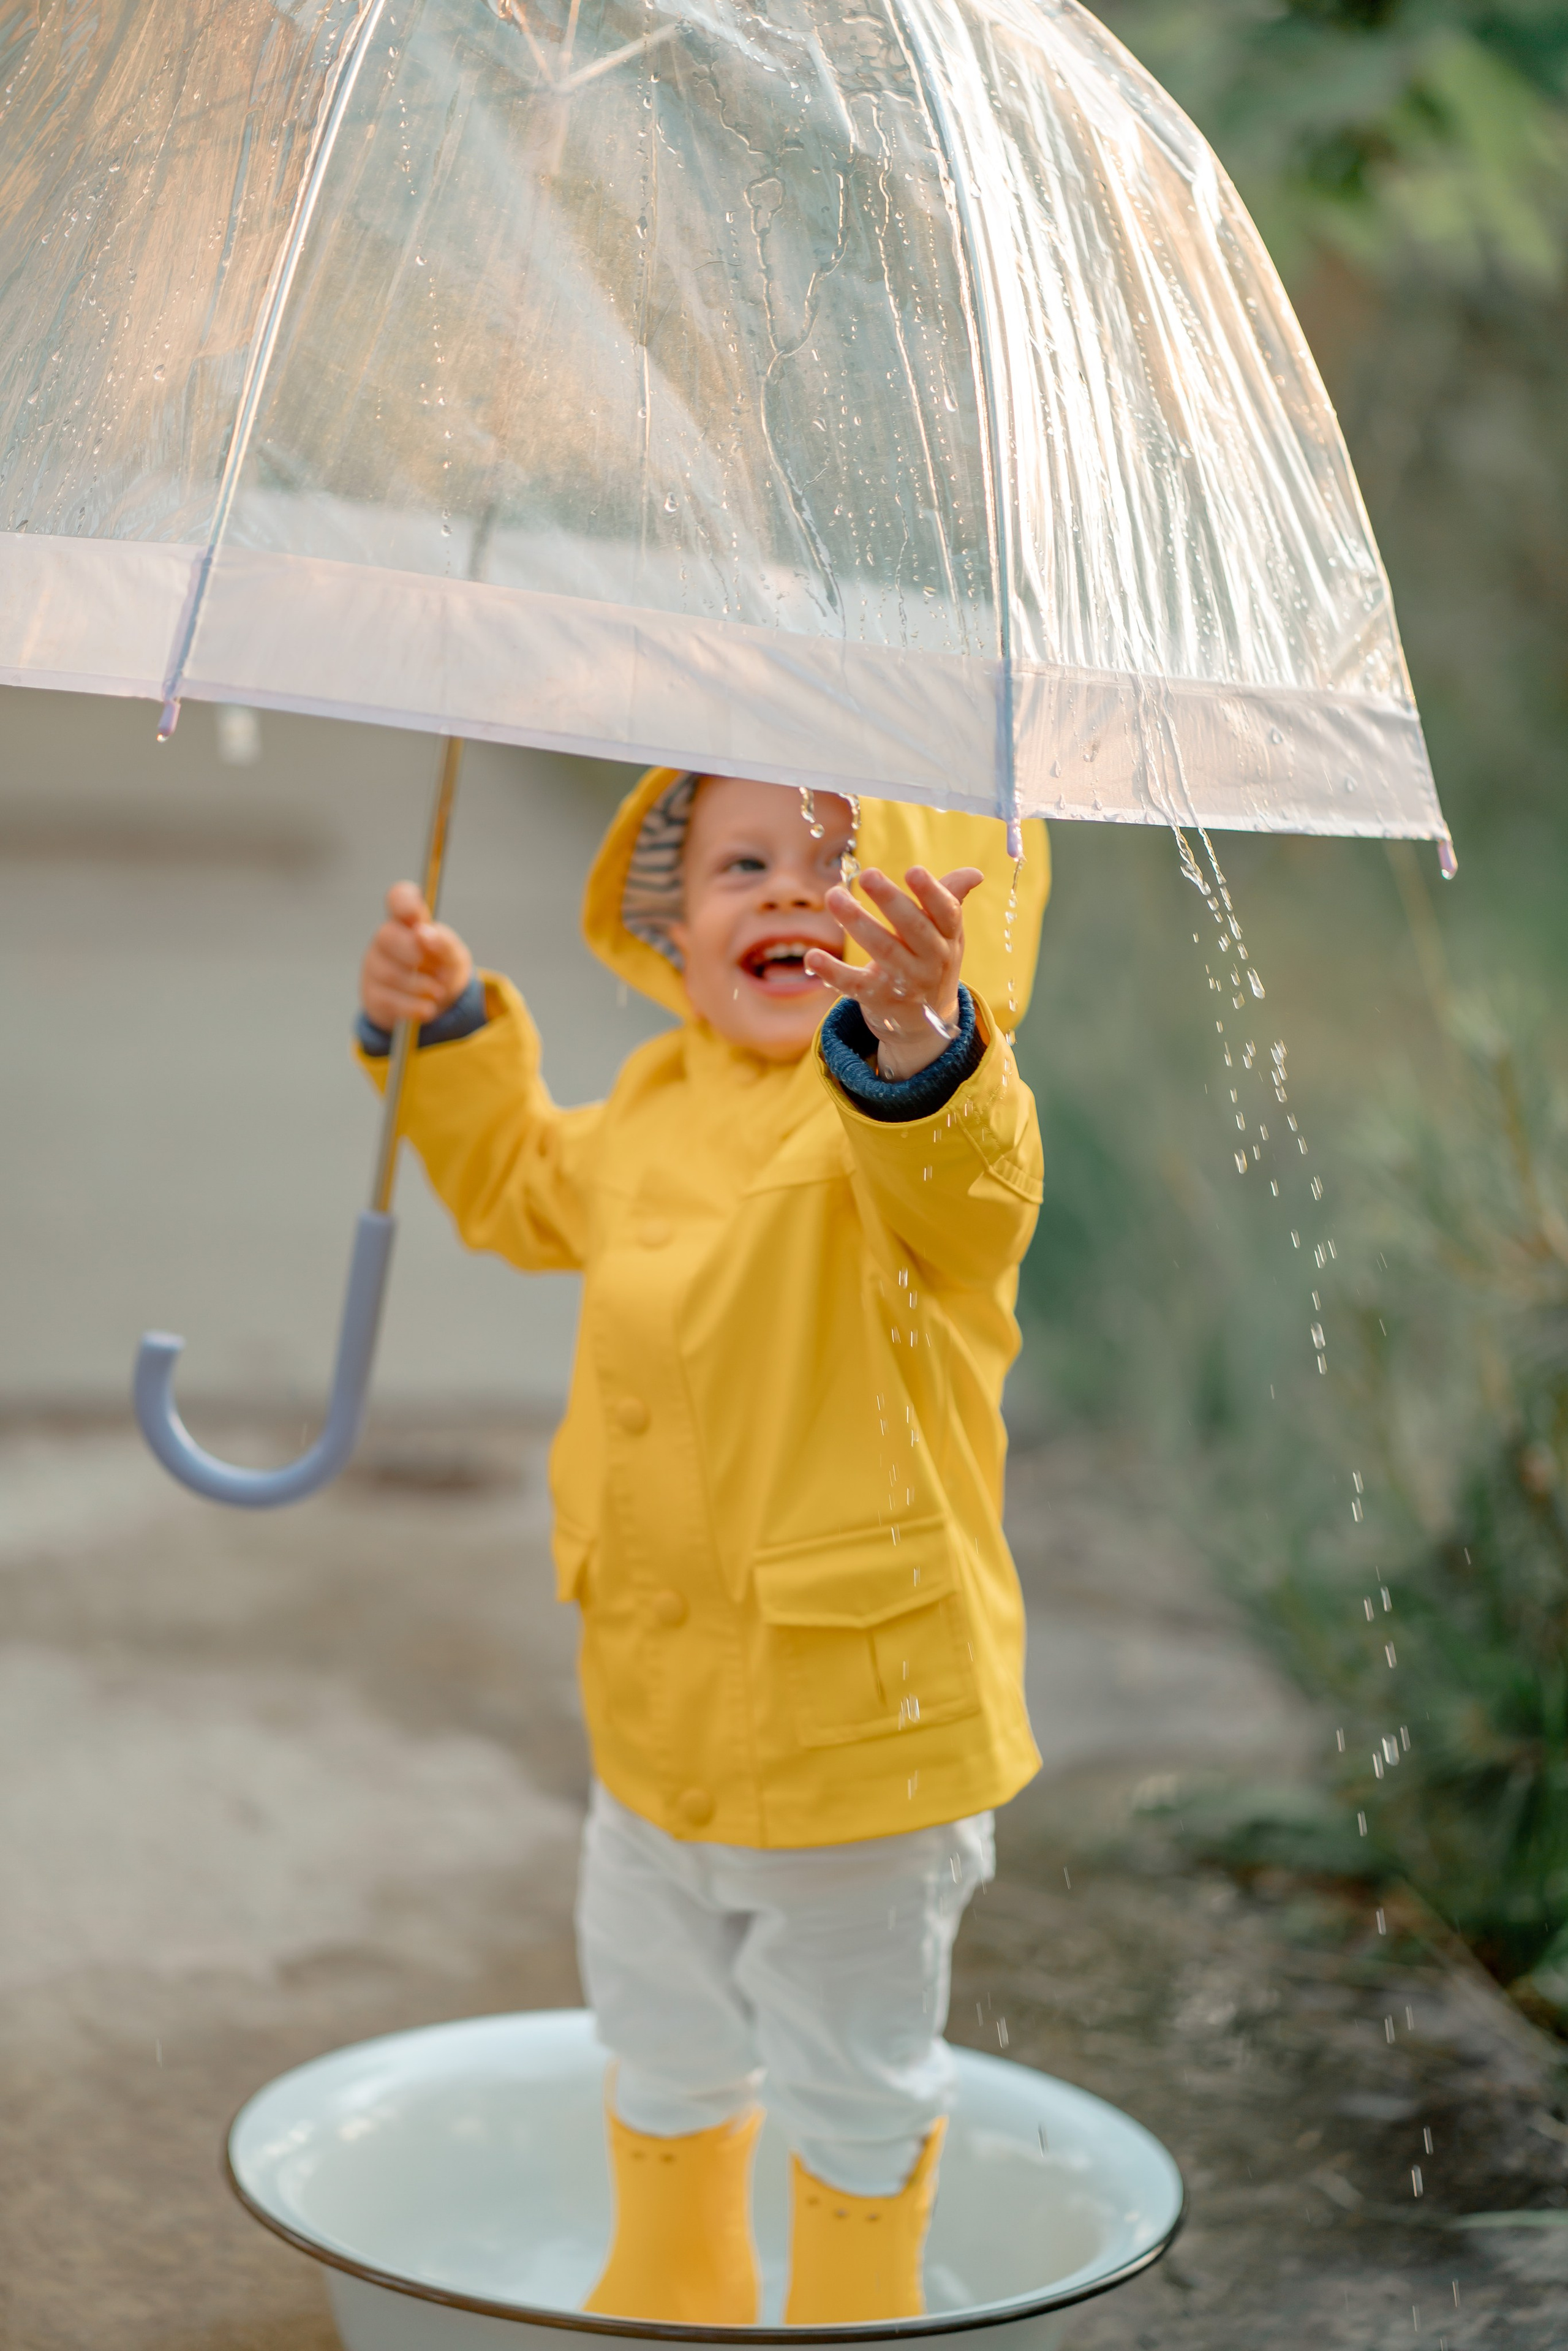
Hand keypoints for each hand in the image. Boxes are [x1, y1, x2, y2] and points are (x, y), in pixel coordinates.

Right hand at [360, 881, 473, 1030]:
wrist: (436, 1006)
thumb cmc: (442, 970)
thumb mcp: (454, 958)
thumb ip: (444, 943)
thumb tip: (424, 933)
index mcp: (410, 922)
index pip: (398, 898)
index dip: (403, 901)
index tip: (415, 914)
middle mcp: (387, 939)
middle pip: (386, 935)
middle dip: (411, 952)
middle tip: (431, 965)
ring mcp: (375, 965)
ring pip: (387, 972)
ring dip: (417, 985)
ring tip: (438, 993)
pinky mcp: (372, 993)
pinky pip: (386, 999)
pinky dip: (411, 1006)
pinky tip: (426, 1009)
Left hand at [805, 865, 982, 1079]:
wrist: (924, 1024)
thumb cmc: (932, 963)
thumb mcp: (947, 936)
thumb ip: (951, 900)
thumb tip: (975, 874)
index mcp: (948, 939)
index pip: (946, 914)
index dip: (932, 893)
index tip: (913, 871)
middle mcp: (931, 962)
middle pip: (913, 928)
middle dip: (890, 901)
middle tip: (867, 875)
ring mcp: (905, 982)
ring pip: (882, 949)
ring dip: (857, 922)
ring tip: (834, 895)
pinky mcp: (876, 998)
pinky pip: (853, 984)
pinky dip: (832, 972)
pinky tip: (812, 956)